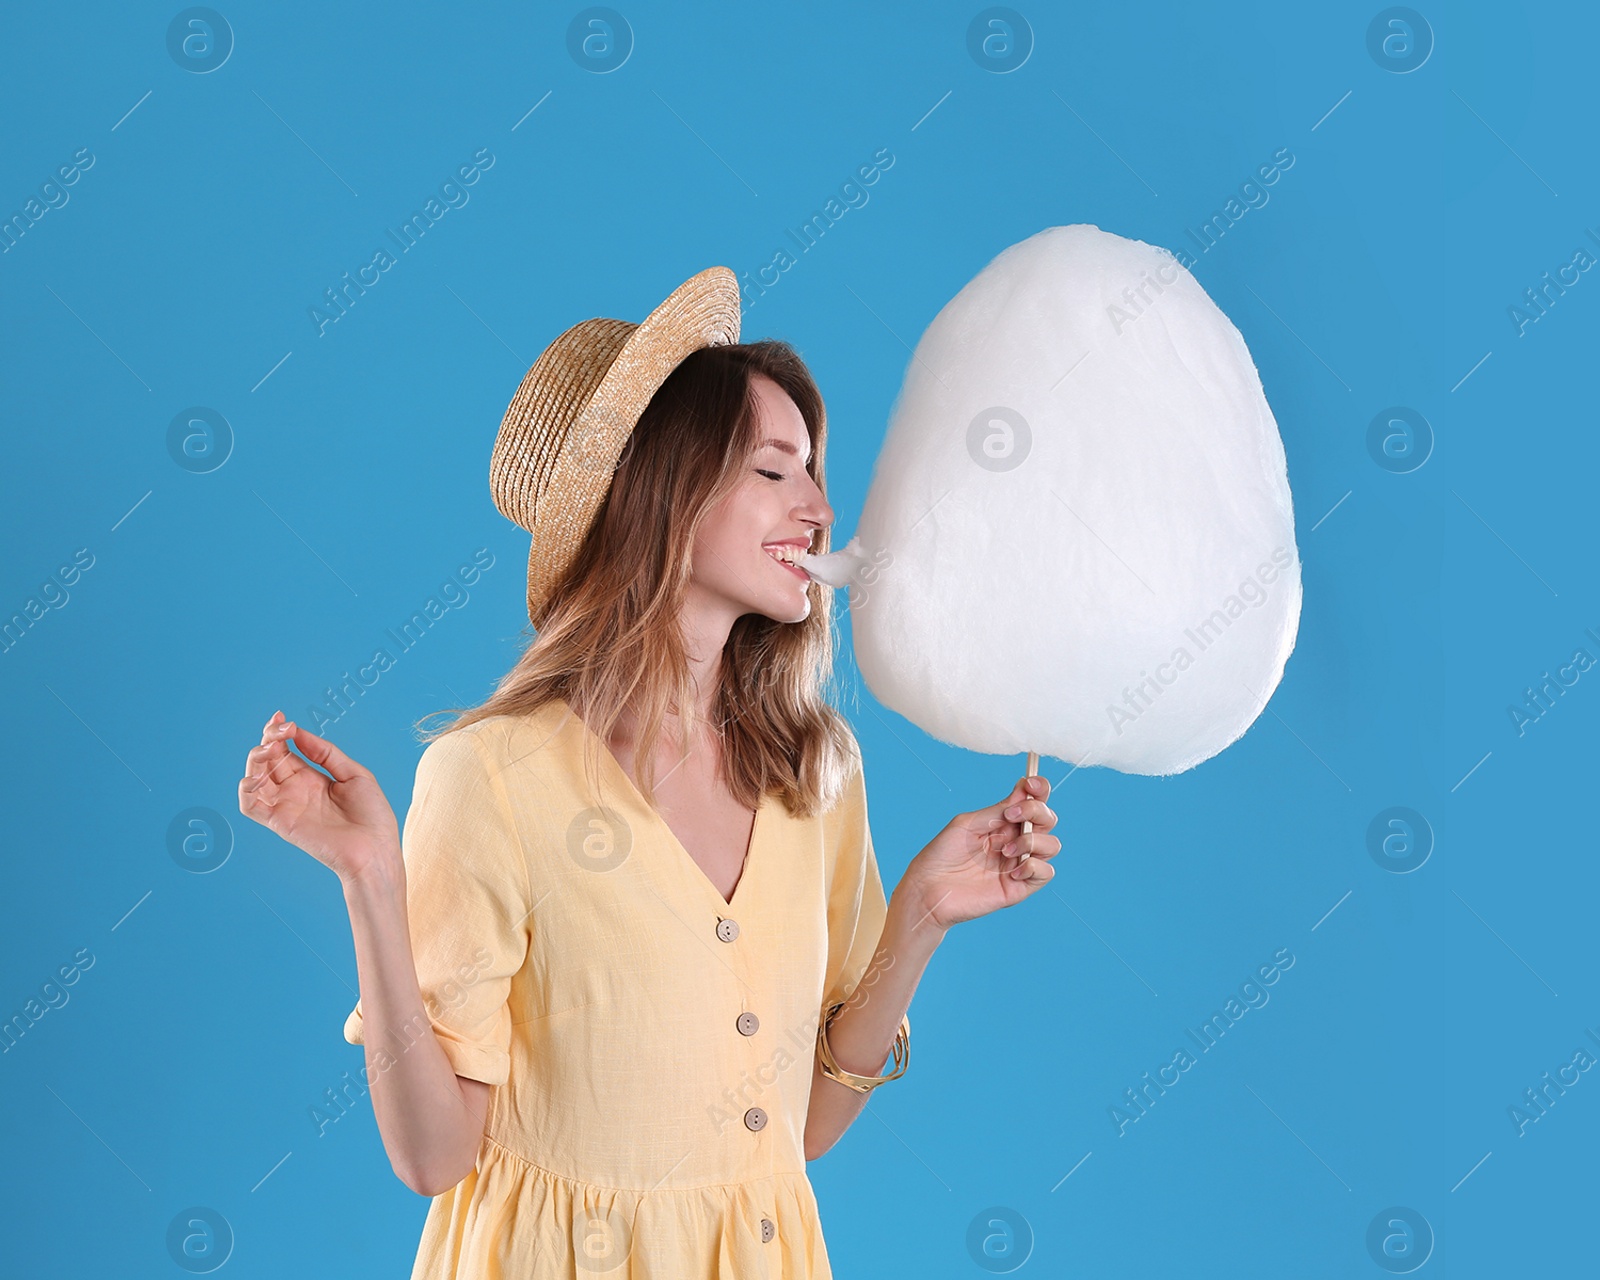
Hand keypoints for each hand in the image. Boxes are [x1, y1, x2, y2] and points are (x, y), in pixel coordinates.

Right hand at [238, 711, 400, 882]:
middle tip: (279, 728)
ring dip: (255, 758)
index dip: (279, 733)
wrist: (376, 850)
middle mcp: (295, 791)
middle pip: (268, 760)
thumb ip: (325, 753)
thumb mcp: (354, 774)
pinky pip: (250, 806)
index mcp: (312, 778)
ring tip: (270, 747)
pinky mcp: (280, 822)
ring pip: (255, 778)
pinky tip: (258, 775)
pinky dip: (246, 789)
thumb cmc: (372, 816)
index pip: (285, 751)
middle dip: (268, 739)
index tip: (282, 717)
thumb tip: (298, 733)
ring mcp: (286, 805)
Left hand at [902, 773, 1060, 928]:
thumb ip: (997, 810)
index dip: (1039, 789)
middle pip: (1048, 820)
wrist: (928, 889)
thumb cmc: (941, 855)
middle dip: (1037, 811)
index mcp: (1003, 823)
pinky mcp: (1020, 888)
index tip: (1030, 784)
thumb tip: (1023, 789)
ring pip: (1052, 845)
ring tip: (1005, 849)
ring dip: (1033, 840)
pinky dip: (1033, 866)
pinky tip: (1012, 871)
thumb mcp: (968, 824)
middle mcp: (1015, 841)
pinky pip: (1045, 873)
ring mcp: (1019, 864)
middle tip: (1011, 815)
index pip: (1033, 802)